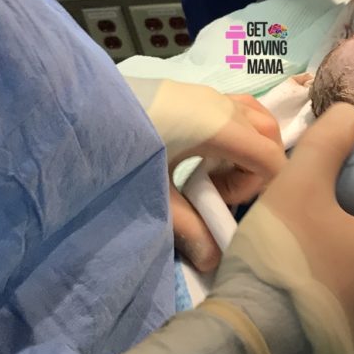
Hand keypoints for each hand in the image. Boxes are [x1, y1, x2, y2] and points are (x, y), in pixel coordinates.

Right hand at [99, 104, 353, 353]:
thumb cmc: (282, 259)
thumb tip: (352, 114)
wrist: (250, 353)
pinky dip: (337, 317)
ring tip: (302, 275)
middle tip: (316, 233)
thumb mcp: (297, 185)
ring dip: (352, 279)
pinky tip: (297, 313)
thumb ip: (328, 142)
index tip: (351, 199)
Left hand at [125, 79, 285, 268]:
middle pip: (270, 138)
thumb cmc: (122, 149)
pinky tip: (204, 151)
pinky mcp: (197, 92)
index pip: (271, 159)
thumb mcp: (156, 194)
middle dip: (255, 169)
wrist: (83, 110)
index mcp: (220, 127)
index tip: (220, 201)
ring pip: (258, 119)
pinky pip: (238, 109)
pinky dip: (238, 131)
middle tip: (219, 189)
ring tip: (214, 169)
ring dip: (249, 148)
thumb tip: (213, 261)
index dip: (256, 188)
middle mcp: (223, 105)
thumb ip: (188, 227)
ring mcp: (211, 94)